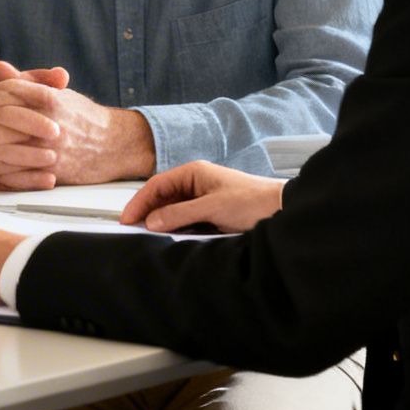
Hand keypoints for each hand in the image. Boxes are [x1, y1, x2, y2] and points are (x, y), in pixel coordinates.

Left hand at [0, 61, 155, 186]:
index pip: (5, 92)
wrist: (114, 144)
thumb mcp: (56, 92)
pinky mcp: (53, 170)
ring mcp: (50, 147)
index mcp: (48, 97)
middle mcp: (48, 121)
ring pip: (4, 148)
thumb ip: (25, 81)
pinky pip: (16, 172)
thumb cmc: (81, 116)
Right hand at [120, 161, 283, 233]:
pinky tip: (170, 236)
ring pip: (172, 210)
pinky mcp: (210, 213)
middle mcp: (196, 183)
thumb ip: (179, 214)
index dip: (139, 202)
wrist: (281, 211)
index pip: (157, 185)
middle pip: (162, 197)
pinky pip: (185, 220)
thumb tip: (151, 221)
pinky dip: (175, 228)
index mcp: (194, 172)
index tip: (127, 219)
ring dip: (161, 222)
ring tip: (149, 235)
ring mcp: (202, 198)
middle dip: (147, 212)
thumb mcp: (212, 208)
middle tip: (133, 229)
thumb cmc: (252, 202)